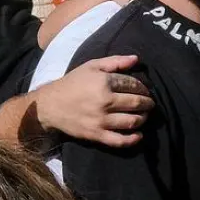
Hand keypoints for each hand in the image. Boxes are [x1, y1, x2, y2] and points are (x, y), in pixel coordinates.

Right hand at [35, 55, 153, 147]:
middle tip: (149, 103)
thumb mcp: (91, 66)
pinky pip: (120, 140)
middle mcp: (105, 101)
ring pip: (132, 121)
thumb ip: (115, 62)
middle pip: (136, 103)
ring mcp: (101, 120)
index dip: (143, 88)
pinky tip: (139, 135)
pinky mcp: (96, 134)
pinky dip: (133, 139)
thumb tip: (136, 59)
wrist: (50, 105)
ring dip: (143, 118)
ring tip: (143, 115)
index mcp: (104, 82)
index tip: (144, 90)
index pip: (133, 85)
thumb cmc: (72, 83)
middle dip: (147, 103)